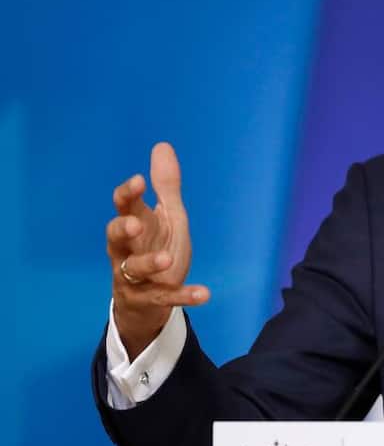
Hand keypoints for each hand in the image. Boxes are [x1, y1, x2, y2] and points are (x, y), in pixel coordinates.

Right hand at [106, 142, 208, 357]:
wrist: (147, 300)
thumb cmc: (155, 247)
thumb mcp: (166, 216)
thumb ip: (165, 185)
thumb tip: (162, 145)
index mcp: (134, 224)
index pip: (123, 207)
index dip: (128, 195)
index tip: (138, 181)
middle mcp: (127, 250)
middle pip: (115, 238)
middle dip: (122, 229)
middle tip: (134, 224)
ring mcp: (135, 277)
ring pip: (134, 269)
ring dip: (150, 262)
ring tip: (168, 259)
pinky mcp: (150, 299)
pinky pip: (165, 297)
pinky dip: (185, 295)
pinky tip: (205, 293)